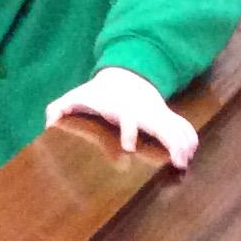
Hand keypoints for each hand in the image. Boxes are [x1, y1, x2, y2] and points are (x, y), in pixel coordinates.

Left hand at [45, 66, 199, 170]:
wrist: (124, 76)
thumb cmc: (97, 93)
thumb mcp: (76, 97)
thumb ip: (60, 108)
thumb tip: (48, 122)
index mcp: (123, 109)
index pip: (128, 120)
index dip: (128, 131)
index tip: (128, 146)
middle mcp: (144, 112)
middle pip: (162, 126)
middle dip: (171, 142)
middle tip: (178, 162)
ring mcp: (158, 114)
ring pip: (177, 127)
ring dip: (184, 144)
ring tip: (186, 163)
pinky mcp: (166, 118)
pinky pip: (183, 127)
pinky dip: (189, 139)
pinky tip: (192, 155)